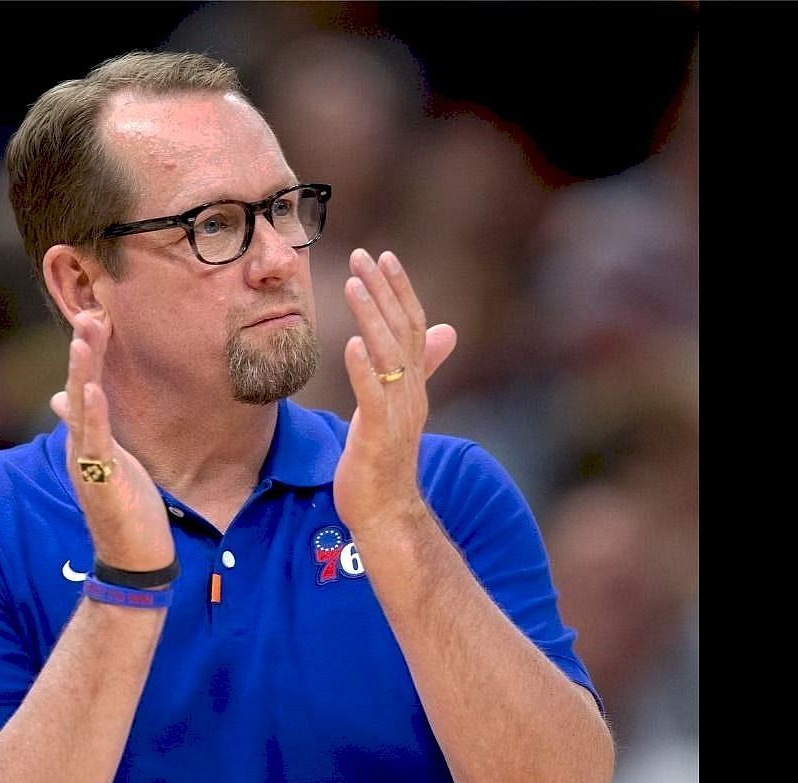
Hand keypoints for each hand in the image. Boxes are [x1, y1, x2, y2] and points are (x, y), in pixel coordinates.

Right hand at [47, 313, 174, 571]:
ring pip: (82, 408)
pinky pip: (94, 441)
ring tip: (83, 337)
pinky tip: (91, 389)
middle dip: (85, 350)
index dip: (89, 351)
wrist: (134, 557)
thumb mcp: (108, 460)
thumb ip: (90, 427)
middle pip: (79, 387)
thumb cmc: (126, 509)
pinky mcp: (101, 479)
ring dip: (82, 372)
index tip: (95, 315)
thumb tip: (63, 398)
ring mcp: (88, 461)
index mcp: (87, 438)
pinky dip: (92, 414)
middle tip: (89, 311)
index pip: (85, 384)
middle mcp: (82, 445)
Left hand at [335, 248, 458, 533]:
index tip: (385, 256)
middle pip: (403, 331)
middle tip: (364, 254)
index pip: (414, 326)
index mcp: (414, 384)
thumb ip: (422, 367)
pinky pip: (374, 396)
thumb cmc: (385, 460)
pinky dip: (364, 368)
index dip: (401, 290)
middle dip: (384, 290)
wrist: (387, 512)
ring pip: (389, 355)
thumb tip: (446, 330)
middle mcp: (412, 392)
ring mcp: (398, 413)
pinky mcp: (380, 434)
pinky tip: (351, 344)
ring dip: (372, 317)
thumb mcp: (402, 406)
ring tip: (353, 284)